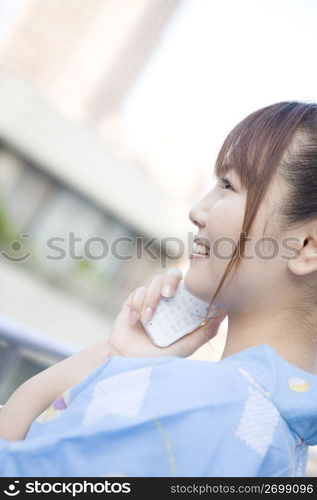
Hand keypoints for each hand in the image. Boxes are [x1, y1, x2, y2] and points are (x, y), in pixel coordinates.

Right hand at [109, 268, 226, 357]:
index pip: (190, 286)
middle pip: (173, 275)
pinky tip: (136, 321)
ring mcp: (150, 299)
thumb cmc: (158, 358)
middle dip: (170, 280)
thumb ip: (204, 333)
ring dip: (151, 299)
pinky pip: (138, 292)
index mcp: (181, 308)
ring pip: (154, 282)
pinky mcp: (133, 301)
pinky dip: (137, 305)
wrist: (128, 363)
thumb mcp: (185, 348)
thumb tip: (222, 314)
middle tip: (168, 294)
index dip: (192, 283)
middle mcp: (167, 300)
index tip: (192, 292)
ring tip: (148, 319)